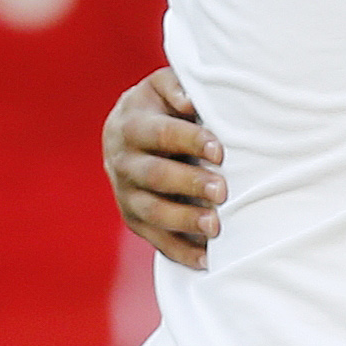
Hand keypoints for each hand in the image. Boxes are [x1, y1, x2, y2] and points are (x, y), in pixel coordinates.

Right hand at [102, 67, 224, 270]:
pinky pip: (155, 238)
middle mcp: (122, 161)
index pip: (160, 134)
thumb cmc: (160, 105)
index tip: (220, 150)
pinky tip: (206, 260)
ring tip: (216, 227)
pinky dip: (180, 251)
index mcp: (131, 125)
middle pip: (154, 175)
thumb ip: (177, 87)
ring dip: (184, 220)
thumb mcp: (163, 85)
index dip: (190, 141)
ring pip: (151, 211)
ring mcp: (125, 193)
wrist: (125, 130)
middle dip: (189, 183)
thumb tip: (190, 101)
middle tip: (222, 191)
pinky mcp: (133, 218)